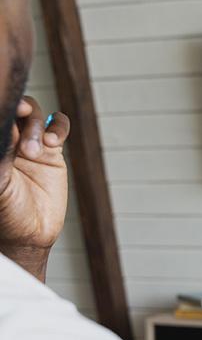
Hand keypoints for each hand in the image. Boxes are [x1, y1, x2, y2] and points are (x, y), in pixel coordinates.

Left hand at [0, 96, 70, 278]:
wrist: (30, 233)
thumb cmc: (6, 212)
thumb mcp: (0, 182)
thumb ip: (4, 154)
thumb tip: (9, 128)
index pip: (1, 115)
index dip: (5, 106)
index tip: (10, 110)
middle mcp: (9, 140)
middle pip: (17, 109)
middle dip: (20, 112)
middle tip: (22, 121)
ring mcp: (31, 145)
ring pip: (36, 115)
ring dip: (37, 126)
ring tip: (36, 150)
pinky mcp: (52, 152)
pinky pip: (59, 127)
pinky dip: (59, 127)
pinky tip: (54, 140)